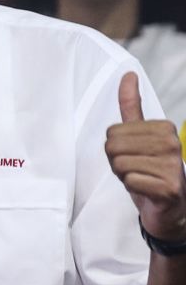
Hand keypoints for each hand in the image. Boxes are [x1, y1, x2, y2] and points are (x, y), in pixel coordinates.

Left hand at [106, 72, 185, 241]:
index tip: (135, 156)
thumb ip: (131, 106)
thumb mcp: (138, 136)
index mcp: (164, 127)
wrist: (169, 209)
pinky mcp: (169, 188)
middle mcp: (172, 143)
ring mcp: (173, 166)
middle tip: (136, 170)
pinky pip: (129, 181)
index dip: (116, 148)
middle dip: (117, 162)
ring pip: (119, 164)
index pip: (112, 132)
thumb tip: (128, 74)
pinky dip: (132, 188)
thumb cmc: (150, 170)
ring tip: (141, 179)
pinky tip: (147, 190)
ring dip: (124, 175)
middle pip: (112, 147)